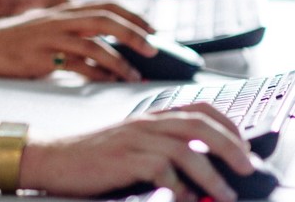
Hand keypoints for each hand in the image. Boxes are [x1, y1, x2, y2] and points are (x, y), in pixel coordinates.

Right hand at [0, 0, 155, 79]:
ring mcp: (50, 37)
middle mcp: (59, 19)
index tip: (153, 28)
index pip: (105, 4)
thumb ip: (74, 32)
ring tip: (134, 75)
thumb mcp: (48, 29)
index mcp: (63, 10)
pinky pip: (77, 65)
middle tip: (153, 49)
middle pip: (104, 19)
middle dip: (133, 33)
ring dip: (120, 60)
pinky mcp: (42, 57)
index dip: (132, 13)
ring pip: (94, 44)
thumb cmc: (18, 41)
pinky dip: (97, 74)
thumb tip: (108, 48)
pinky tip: (107, 81)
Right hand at [27, 103, 251, 200]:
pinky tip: (183, 199)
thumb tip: (199, 164)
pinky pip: (161, 171)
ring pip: (186, 150)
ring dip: (212, 176)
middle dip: (231, 146)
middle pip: (198, 124)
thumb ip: (160, 145)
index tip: (244, 145)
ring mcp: (134, 140)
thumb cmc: (92, 154)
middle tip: (247, 167)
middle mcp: (145, 123)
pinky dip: (180, 189)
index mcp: (149, 116)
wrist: (52, 156)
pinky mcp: (124, 159)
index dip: (227, 123)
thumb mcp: (130, 142)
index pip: (197, 107)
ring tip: (224, 194)